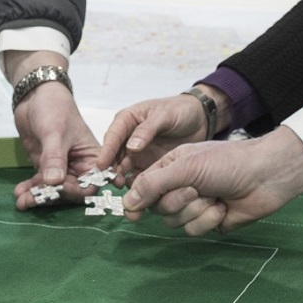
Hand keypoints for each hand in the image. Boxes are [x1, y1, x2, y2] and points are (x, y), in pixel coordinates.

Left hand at [9, 81, 100, 208]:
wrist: (35, 95)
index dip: (75, 191)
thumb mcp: (55, 132)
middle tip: (31, 200)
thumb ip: (55, 157)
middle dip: (51, 197)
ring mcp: (61, 168)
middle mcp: (80, 166)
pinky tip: (19, 193)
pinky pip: (40, 183)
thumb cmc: (55, 108)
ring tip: (21, 201)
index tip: (57, 190)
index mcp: (93, 158)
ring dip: (37, 196)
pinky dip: (30, 189)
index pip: (90, 183)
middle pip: (69, 191)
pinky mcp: (45, 167)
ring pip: (53, 190)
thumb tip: (55, 182)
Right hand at [97, 88, 224, 180]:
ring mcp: (137, 153)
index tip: (101, 165)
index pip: (113, 135)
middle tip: (113, 182)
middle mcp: (128, 137)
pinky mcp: (148, 165)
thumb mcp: (164, 115)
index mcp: (128, 120)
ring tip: (125, 189)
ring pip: (124, 168)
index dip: (106, 150)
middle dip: (112, 169)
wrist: (200, 119)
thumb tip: (131, 146)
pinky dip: (136, 184)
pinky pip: (138, 176)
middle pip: (115, 155)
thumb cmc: (181, 110)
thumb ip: (147, 129)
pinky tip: (138, 192)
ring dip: (122, 178)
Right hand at [122, 126, 302, 235]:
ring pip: (175, 222)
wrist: (265, 176)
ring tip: (213, 196)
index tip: (133, 212)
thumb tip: (127, 201)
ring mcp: (194, 205)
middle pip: (158, 208)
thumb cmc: (226, 162)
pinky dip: (209, 219)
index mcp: (170, 167)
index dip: (138, 199)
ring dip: (195, 210)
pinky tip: (223, 207)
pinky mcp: (208, 221)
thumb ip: (154, 183)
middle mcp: (179, 186)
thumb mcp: (186, 167)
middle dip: (177, 201)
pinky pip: (194, 230)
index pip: (144, 186)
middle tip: (196, 189)